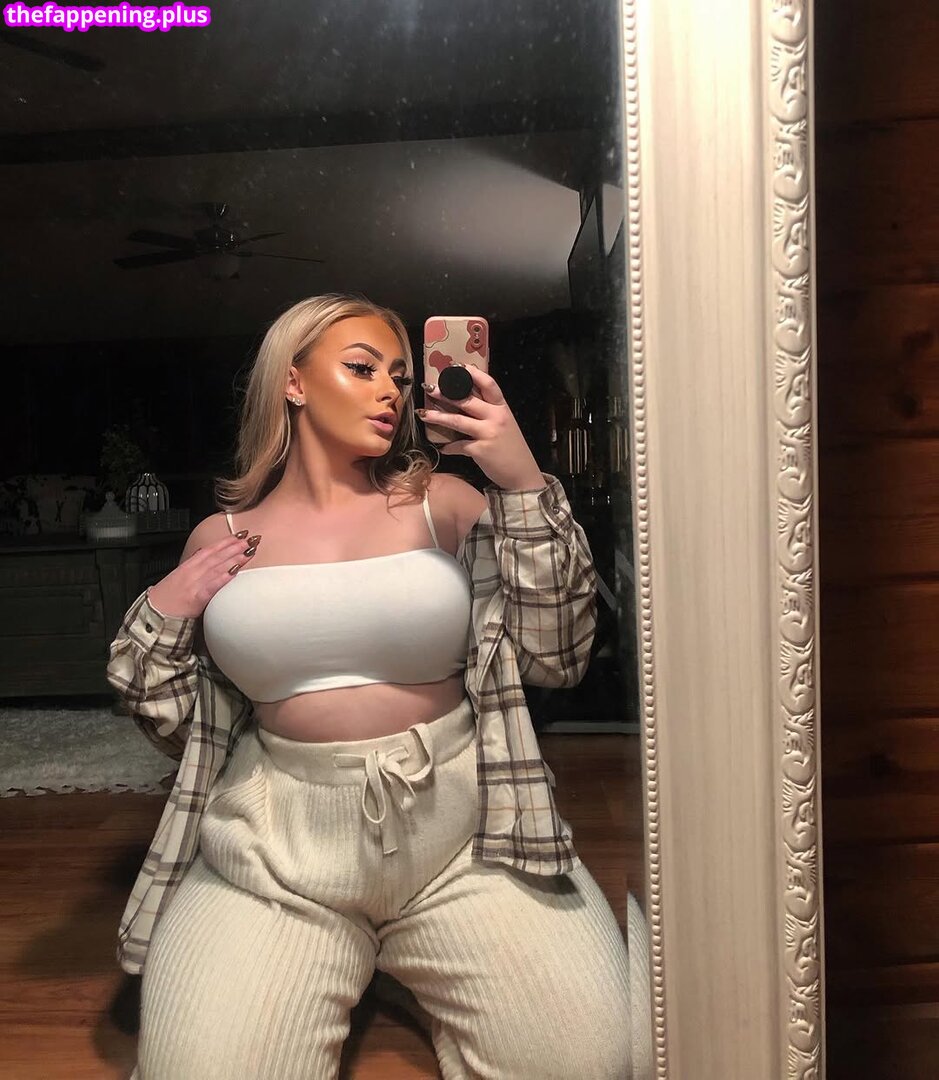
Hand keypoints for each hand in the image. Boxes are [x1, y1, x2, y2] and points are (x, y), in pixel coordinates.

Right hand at [147, 532, 260, 618]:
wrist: (155, 614)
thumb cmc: (167, 598)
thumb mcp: (179, 576)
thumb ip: (193, 565)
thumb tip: (203, 552)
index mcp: (188, 566)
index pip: (210, 550)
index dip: (225, 541)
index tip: (240, 535)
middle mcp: (192, 572)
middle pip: (216, 556)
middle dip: (234, 547)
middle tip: (251, 540)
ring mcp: (194, 583)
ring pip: (217, 568)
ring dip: (234, 559)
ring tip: (248, 552)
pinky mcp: (196, 597)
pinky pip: (212, 586)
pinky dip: (223, 578)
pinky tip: (234, 572)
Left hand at [417, 364, 545, 489]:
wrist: (522, 474)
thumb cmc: (512, 449)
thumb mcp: (505, 425)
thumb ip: (489, 412)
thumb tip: (466, 400)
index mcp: (502, 408)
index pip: (488, 384)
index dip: (472, 373)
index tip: (456, 366)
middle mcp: (496, 417)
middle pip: (467, 400)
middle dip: (446, 393)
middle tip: (429, 388)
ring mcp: (488, 433)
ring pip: (458, 421)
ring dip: (438, 417)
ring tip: (422, 413)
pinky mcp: (480, 450)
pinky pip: (459, 445)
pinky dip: (449, 447)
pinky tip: (443, 449)